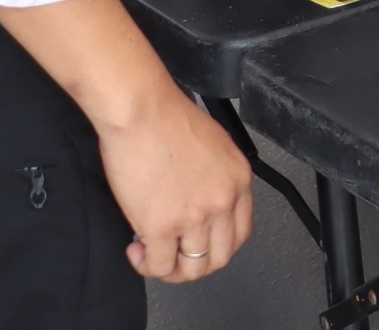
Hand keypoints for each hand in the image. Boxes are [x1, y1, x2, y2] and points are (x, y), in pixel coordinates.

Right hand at [0, 0, 251, 284]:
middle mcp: (222, 201)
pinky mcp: (161, 226)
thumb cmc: (168, 117)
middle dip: (194, 264)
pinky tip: (137, 250)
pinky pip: (158, 266)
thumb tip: (202, 200)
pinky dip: (147, 266)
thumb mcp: (214, 146)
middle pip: (219, 257)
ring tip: (152, 254)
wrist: (141, 110)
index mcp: (238, 180)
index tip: (199, 245)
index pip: (241, 233)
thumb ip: (216, 178)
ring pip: (191, 269)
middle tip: (174, 256)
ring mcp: (194, 216)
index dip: (218, 247)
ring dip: (170, 268)